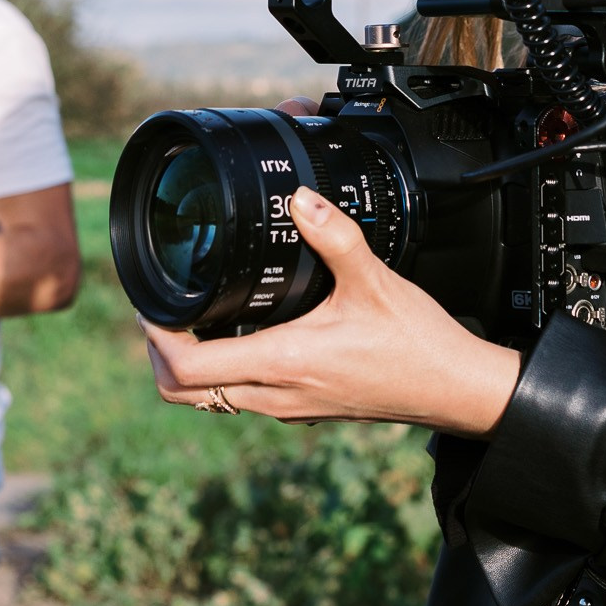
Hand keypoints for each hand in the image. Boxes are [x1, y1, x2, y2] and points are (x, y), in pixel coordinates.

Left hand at [142, 186, 522, 435]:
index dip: (155, 338)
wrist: (454, 390)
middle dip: (160, 355)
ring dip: (192, 366)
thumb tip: (301, 198)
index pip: (187, 371)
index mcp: (282, 362)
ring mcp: (289, 407)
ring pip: (212, 399)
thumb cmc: (418, 344)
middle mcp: (277, 394)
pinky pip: (244, 396)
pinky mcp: (304, 407)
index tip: (150, 304)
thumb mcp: (374, 280)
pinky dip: (226, 371)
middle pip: (184, 394)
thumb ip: (335, 235)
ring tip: (196, 320)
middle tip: (163, 312)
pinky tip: (245, 335)